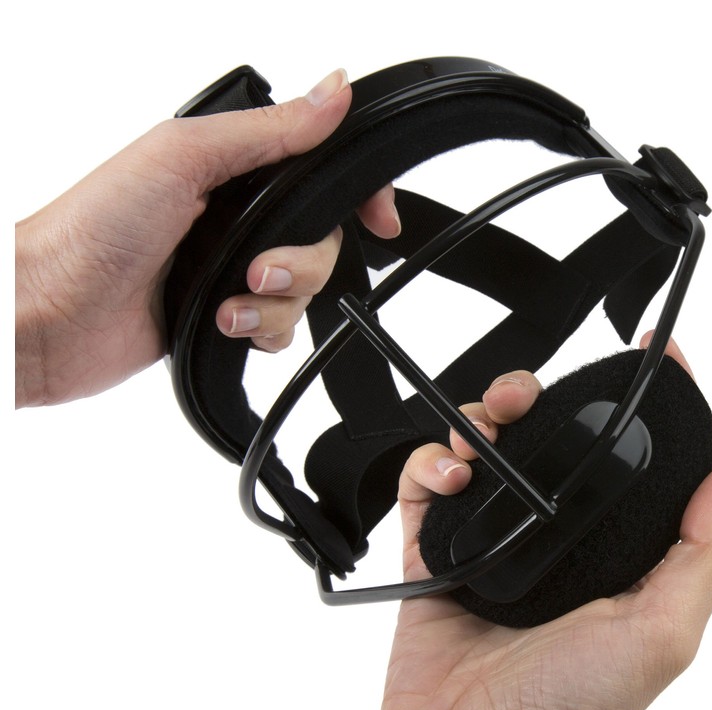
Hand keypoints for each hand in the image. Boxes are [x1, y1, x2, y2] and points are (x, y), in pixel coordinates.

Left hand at [15, 69, 399, 407]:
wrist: (48, 313)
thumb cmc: (92, 227)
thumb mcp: (184, 158)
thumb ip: (268, 131)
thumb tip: (334, 91)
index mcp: (230, 168)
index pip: (319, 170)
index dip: (358, 194)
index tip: (379, 220)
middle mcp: (235, 216)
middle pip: (321, 240)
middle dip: (301, 262)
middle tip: (257, 267)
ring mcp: (230, 268)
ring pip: (304, 291)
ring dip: (274, 302)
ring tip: (229, 300)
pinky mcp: (223, 315)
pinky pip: (278, 329)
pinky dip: (260, 331)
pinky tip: (225, 325)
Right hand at [366, 339, 711, 709]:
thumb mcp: (661, 633)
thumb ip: (704, 553)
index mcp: (610, 549)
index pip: (631, 457)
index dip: (640, 402)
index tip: (649, 356)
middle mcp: (553, 536)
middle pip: (545, 436)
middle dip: (536, 395)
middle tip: (526, 394)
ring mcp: (491, 537)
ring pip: (485, 446)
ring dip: (480, 420)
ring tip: (480, 436)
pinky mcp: (436, 548)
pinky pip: (425, 483)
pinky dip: (430, 463)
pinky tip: (449, 476)